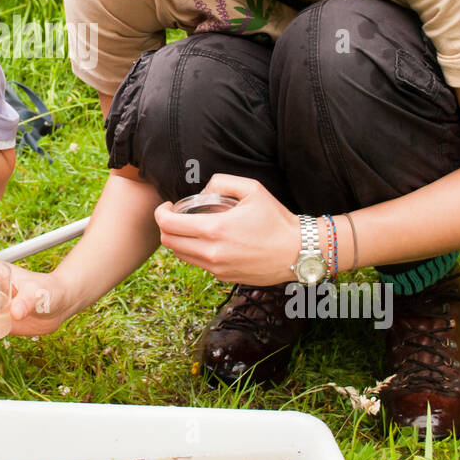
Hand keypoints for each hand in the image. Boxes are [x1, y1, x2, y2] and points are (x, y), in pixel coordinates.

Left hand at [152, 174, 299, 285]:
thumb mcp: (252, 188)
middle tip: (174, 216)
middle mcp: (211, 252)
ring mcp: (217, 268)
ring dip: (178, 240)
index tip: (167, 206)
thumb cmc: (276, 219)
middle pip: (169, 242)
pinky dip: (193, 251)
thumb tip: (202, 191)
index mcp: (214, 229)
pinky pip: (197, 264)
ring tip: (189, 227)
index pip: (168, 225)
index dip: (161, 213)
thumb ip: (222, 182)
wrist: (298, 252)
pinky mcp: (224, 277)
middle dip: (165, 227)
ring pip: (180, 256)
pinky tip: (206, 240)